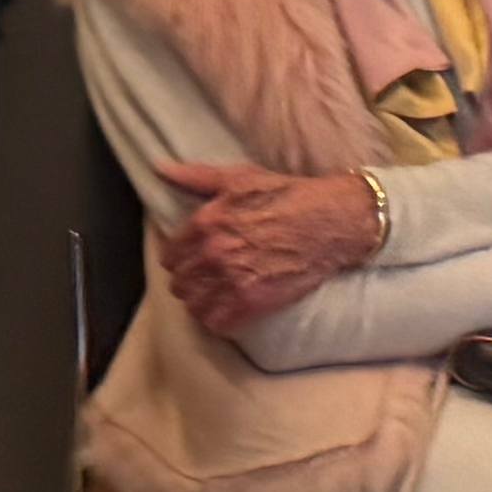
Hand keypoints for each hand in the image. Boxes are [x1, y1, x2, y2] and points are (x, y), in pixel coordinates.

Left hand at [153, 159, 379, 332]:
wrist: (331, 221)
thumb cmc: (287, 195)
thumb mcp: (239, 177)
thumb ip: (196, 177)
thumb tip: (161, 168)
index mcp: (206, 221)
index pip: (170, 256)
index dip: (180, 258)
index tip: (192, 259)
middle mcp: (214, 252)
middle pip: (179, 283)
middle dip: (190, 281)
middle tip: (205, 279)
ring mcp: (232, 279)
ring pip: (194, 306)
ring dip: (201, 303)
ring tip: (214, 296)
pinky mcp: (252, 302)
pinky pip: (216, 323)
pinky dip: (219, 320)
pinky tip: (227, 310)